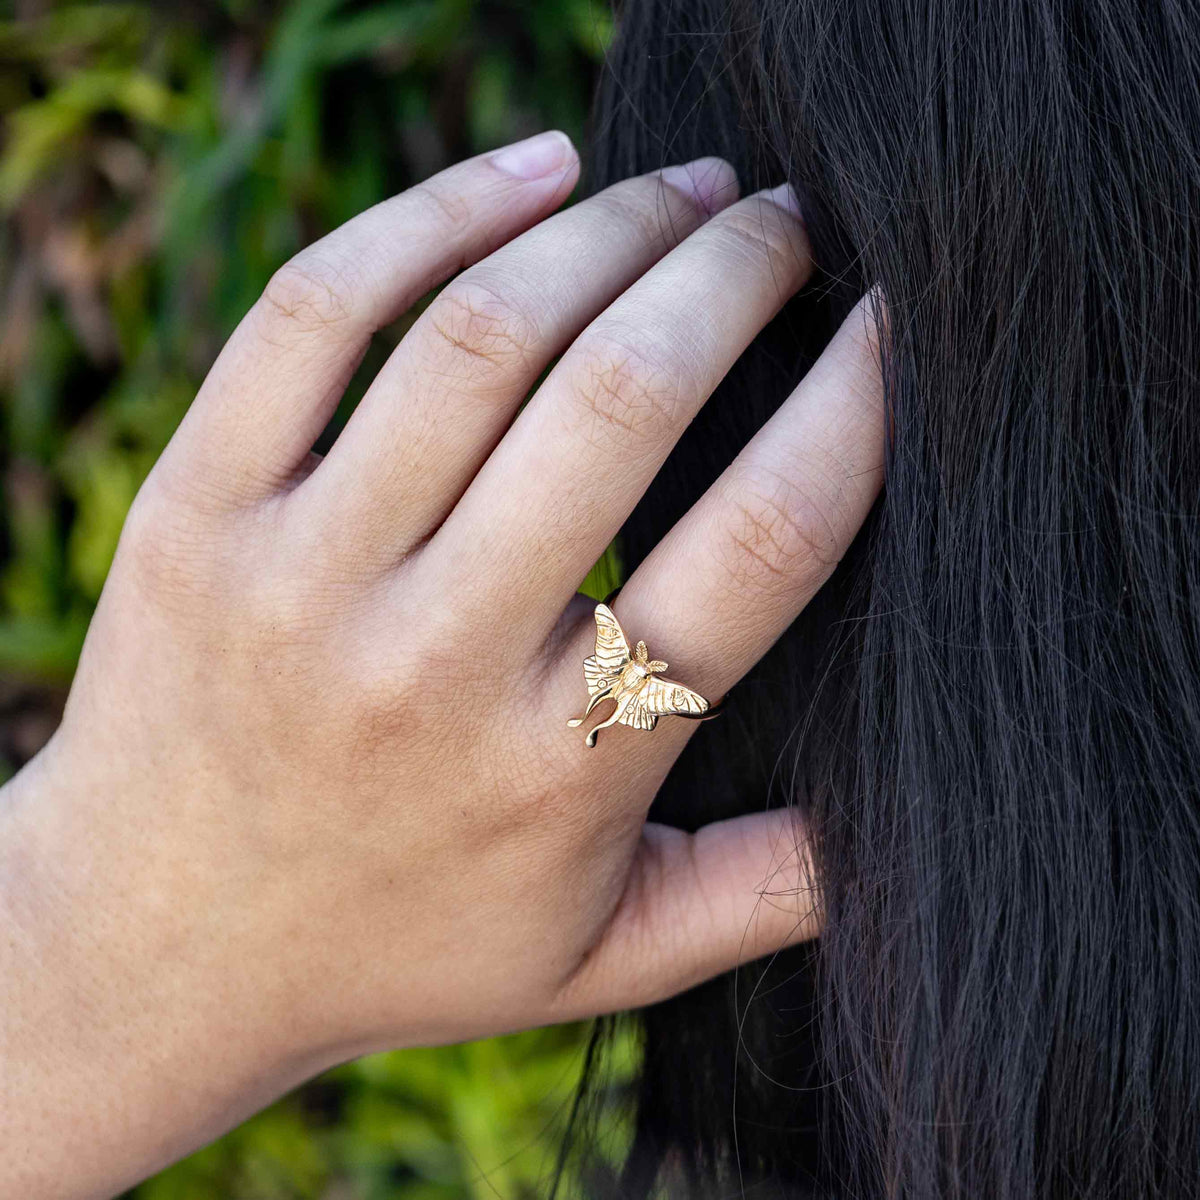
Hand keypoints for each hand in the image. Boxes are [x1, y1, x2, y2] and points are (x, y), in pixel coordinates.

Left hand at [0, 130, 883, 1195]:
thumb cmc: (394, 946)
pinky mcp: (196, 508)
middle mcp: (434, 660)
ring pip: (483, 336)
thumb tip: (897, 832)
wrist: (151, 950)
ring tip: (686, 187)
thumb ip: (753, 899)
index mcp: (561, 768)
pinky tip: (533, 169)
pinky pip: (315, 312)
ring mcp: (302, 573)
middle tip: (791, 221)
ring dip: (613, 227)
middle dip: (737, 274)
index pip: (756, 548)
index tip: (892, 322)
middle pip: (623, 401)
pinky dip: (436, 211)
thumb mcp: (596, 961)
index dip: (853, 405)